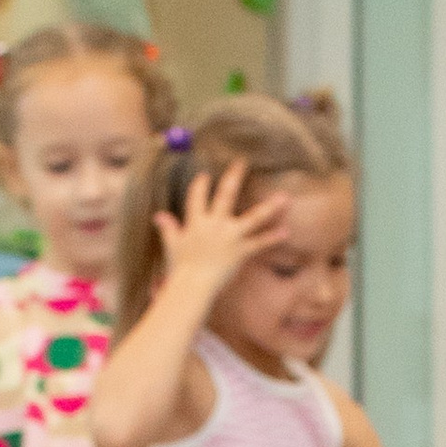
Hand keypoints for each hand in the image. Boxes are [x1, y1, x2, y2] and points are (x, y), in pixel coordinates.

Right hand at [154, 158, 291, 307]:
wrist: (192, 285)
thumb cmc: (179, 267)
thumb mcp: (172, 244)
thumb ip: (168, 228)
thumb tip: (159, 216)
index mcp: (196, 221)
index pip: (197, 195)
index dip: (201, 185)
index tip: (206, 176)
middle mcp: (215, 223)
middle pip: (226, 194)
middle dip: (234, 176)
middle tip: (242, 161)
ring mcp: (230, 236)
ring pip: (253, 217)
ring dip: (269, 207)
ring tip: (284, 197)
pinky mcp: (241, 251)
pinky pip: (259, 243)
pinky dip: (272, 238)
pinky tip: (286, 231)